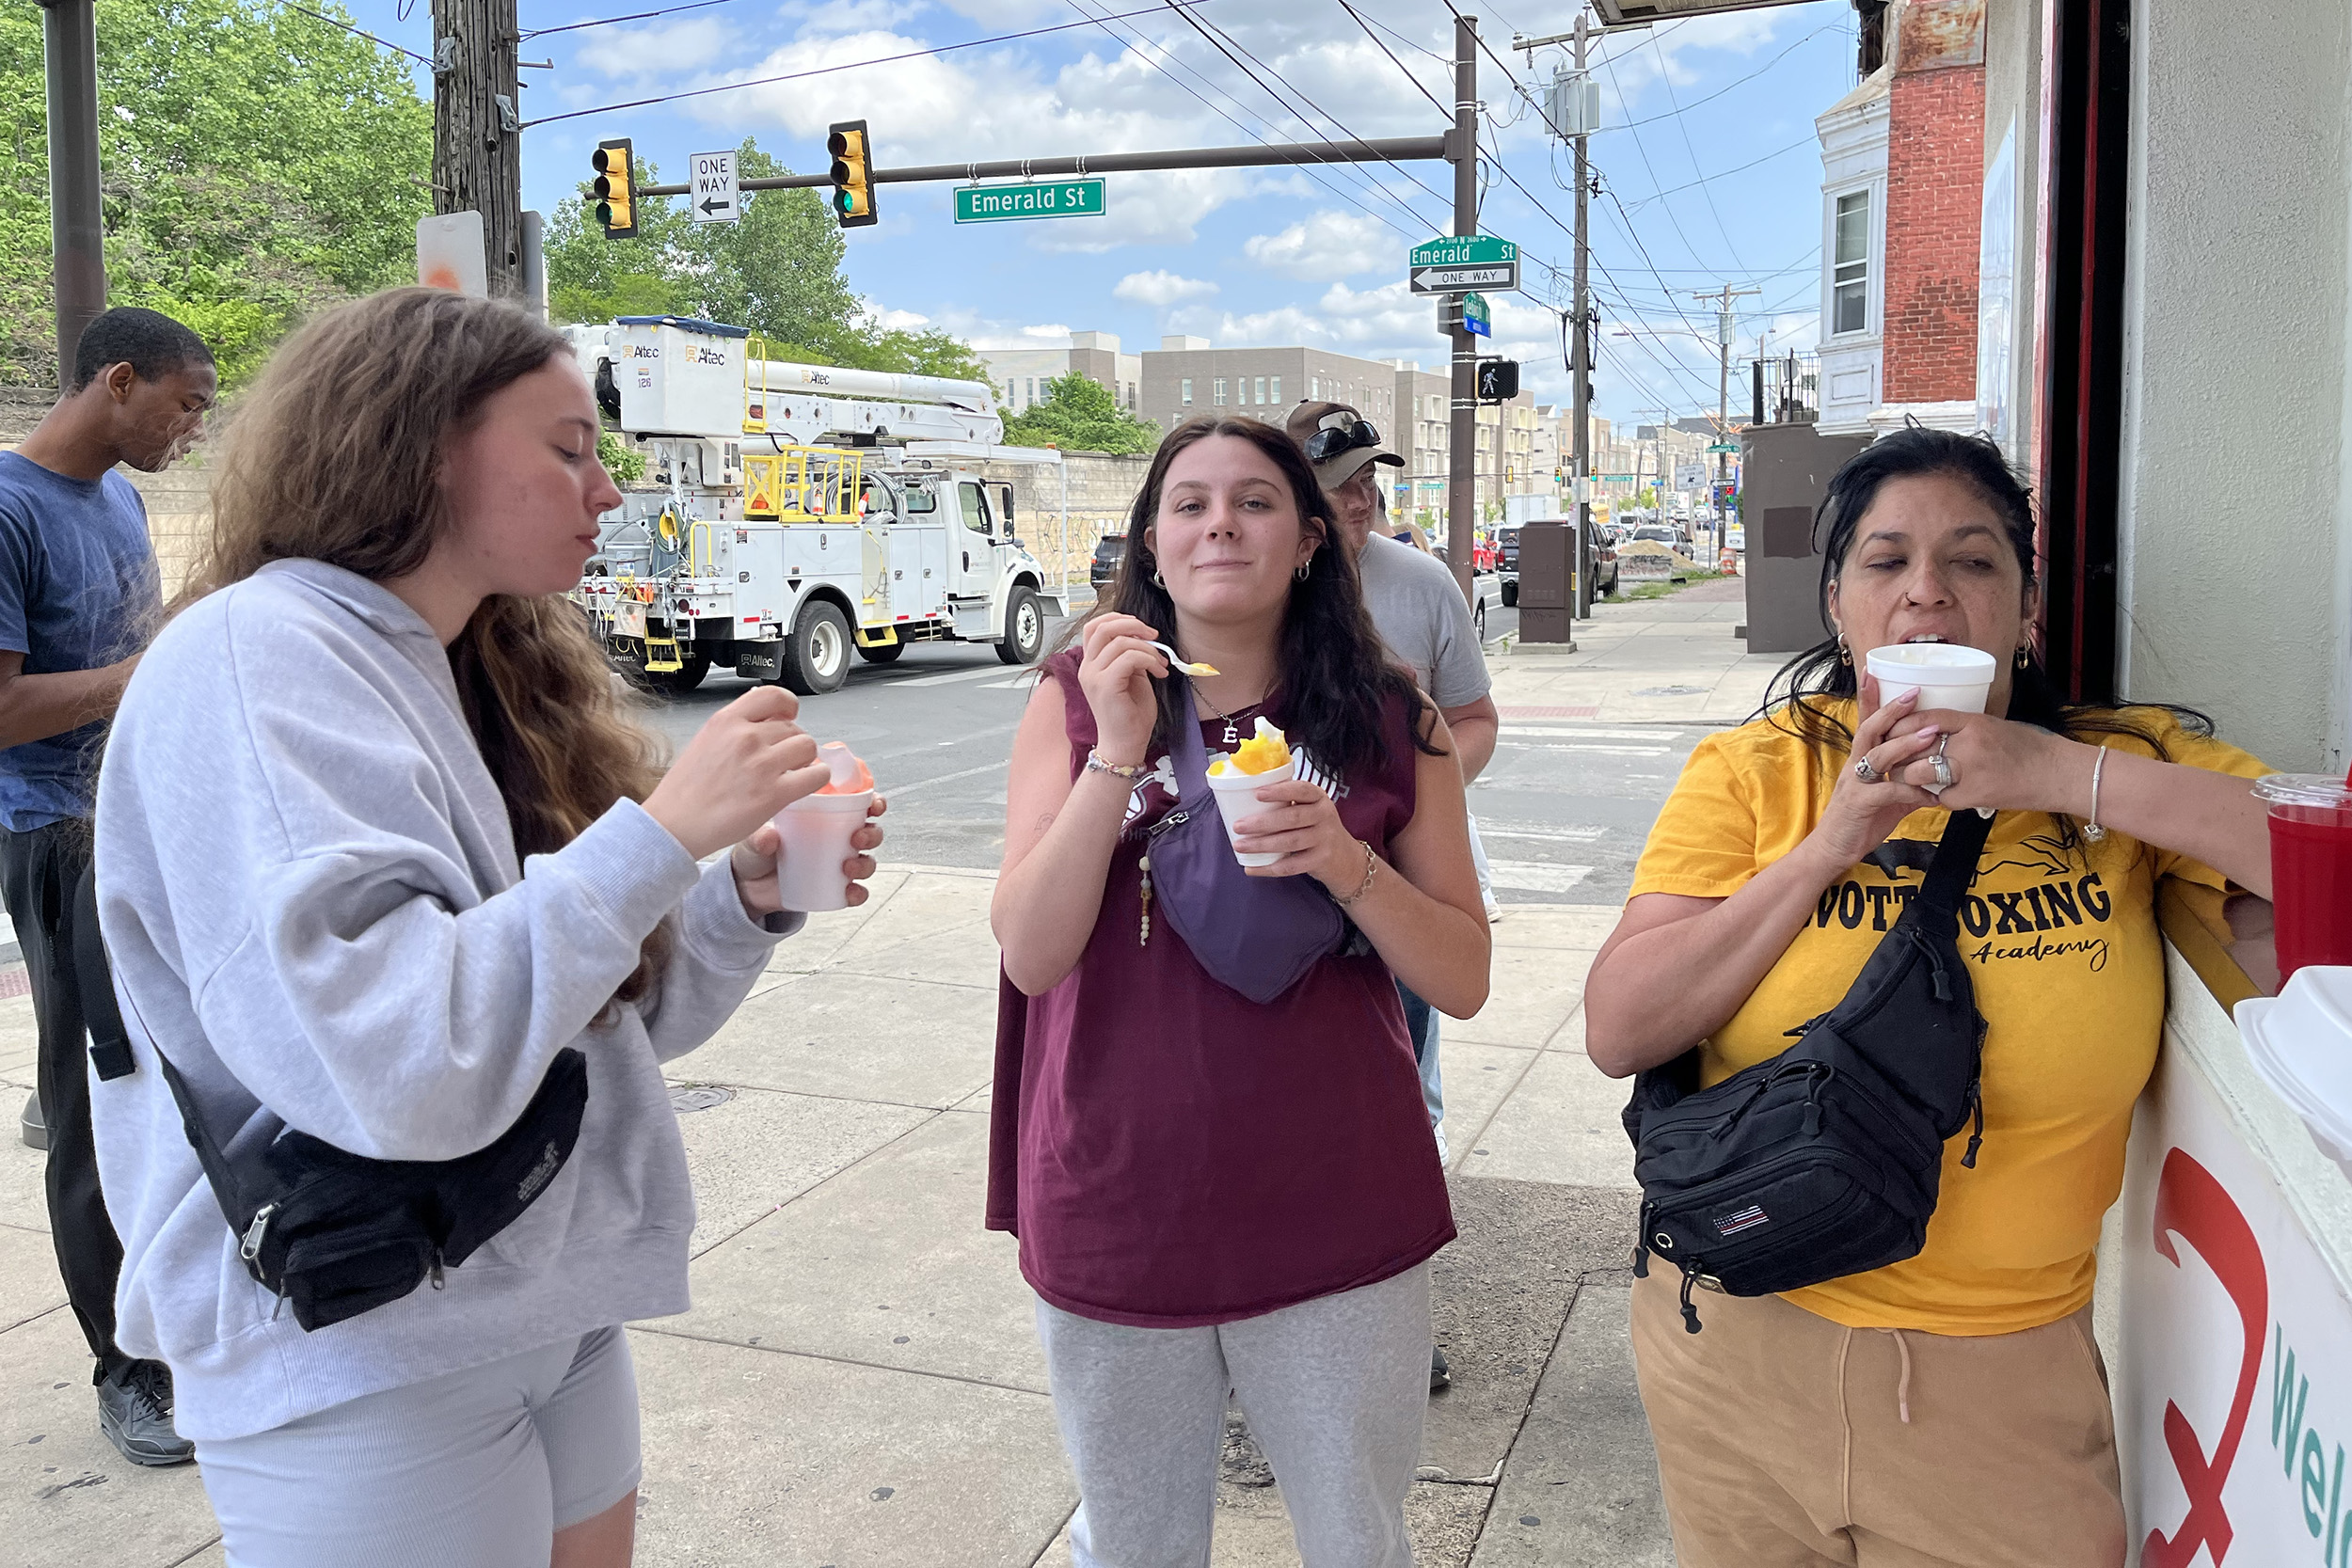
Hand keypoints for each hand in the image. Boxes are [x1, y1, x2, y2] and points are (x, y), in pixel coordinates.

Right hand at [642, 686, 829, 858]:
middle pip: (794, 727)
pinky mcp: (774, 793)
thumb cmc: (685, 790)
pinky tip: (803, 785)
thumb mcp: (705, 740)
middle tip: (782, 760)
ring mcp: (761, 764)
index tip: (788, 716)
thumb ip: (735, 728)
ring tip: (791, 772)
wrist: (673, 825)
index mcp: (726, 721)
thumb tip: (767, 717)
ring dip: (805, 760)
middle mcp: (745, 737)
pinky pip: (816, 775)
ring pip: (808, 747)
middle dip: (792, 743)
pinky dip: (816, 778)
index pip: (774, 695)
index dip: (788, 706)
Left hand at [730, 794, 888, 916]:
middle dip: (871, 834)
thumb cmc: (756, 850)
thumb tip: (770, 838)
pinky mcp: (833, 888)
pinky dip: (858, 893)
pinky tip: (849, 892)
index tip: (873, 806)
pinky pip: (856, 891)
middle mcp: (837, 838)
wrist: (748, 886)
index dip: (874, 803)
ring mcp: (837, 864)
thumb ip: (760, 836)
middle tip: (857, 838)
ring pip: (867, 861)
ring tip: (848, 867)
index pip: (858, 804)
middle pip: (870, 832)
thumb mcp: (754, 837)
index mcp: (824, 815)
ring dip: (866, 864)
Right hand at [1076, 613, 1167, 765]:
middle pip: (1102, 627)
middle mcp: (1087, 668)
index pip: (1094, 627)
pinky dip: (1149, 660)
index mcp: (1091, 665)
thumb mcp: (1132, 678)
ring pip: (1121, 642)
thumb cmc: (1130, 717)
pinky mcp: (1105, 685)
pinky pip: (1129, 658)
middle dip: (1132, 625)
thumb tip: (1143, 638)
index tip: (1141, 628)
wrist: (1125, 745)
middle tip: (1154, 636)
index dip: (1118, 619)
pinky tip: (1159, 673)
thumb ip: (1131, 656)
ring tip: (1160, 665)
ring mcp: (1093, 677)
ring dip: (1148, 649)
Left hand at [1229, 778, 1361, 886]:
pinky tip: (1251, 868)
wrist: (1345, 857)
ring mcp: (1325, 839)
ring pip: (1290, 842)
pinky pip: (1292, 865)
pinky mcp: (1322, 860)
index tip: (1257, 793)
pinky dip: (1269, 868)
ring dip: (1262, 845)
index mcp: (1319, 797)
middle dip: (1262, 822)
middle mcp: (1325, 815)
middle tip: (1238, 826)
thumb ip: (1288, 804)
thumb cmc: (1316, 827)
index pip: (1301, 789)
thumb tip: (1242, 800)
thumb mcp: (1310, 809)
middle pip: (1292, 817)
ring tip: (1240, 846)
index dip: (1280, 791)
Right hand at [1801, 680, 1944, 875]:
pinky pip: (1889, 792)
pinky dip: (1912, 791)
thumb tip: (1934, 780)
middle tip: (1915, 694)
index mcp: (1859, 761)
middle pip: (1870, 730)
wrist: (1831, 851)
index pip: (1865, 723)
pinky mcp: (1859, 804)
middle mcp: (1854, 767)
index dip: (1871, 698)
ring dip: (1905, 744)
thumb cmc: (1857, 824)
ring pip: (1879, 755)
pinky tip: (1932, 795)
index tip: (1877, 672)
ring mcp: (1854, 784)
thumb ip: (1906, 785)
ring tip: (1931, 735)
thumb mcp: (1886, 801)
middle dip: (1891, 710)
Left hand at [1888, 709, 2076, 814]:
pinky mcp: (1973, 797)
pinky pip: (1941, 797)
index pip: (1926, 717)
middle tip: (1893, 759)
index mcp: (1974, 722)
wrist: (2059, 774)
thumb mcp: (1994, 726)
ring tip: (1912, 778)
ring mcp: (1970, 771)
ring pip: (1918, 773)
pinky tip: (1948, 794)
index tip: (1892, 729)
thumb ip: (1962, 727)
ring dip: (1910, 777)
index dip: (1903, 724)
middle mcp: (1969, 744)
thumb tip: (1929, 729)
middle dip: (1898, 754)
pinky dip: (1941, 797)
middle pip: (1914, 746)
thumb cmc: (2030, 747)